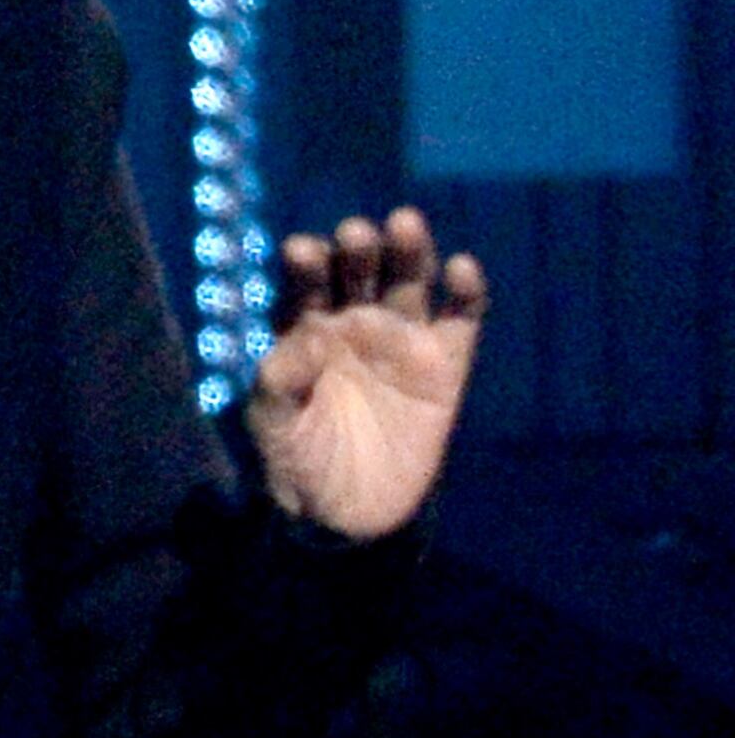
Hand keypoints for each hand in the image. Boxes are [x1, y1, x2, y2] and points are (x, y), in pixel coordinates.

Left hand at [248, 206, 484, 539]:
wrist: (345, 513)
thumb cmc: (296, 459)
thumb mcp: (272, 422)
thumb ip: (281, 380)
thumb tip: (307, 338)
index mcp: (302, 326)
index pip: (303, 282)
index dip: (304, 263)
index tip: (303, 251)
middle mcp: (352, 321)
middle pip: (357, 271)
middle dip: (357, 248)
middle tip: (356, 234)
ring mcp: (400, 338)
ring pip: (408, 282)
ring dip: (409, 252)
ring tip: (405, 225)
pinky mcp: (445, 365)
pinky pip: (460, 319)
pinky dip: (466, 292)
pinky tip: (462, 269)